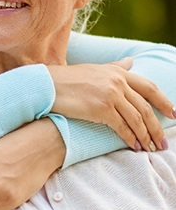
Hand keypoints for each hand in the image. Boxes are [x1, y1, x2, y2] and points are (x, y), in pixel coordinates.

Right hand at [48, 58, 174, 151]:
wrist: (48, 86)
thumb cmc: (68, 79)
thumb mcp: (95, 69)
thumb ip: (115, 67)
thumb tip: (131, 61)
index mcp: (118, 72)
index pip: (149, 88)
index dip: (164, 102)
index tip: (173, 115)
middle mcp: (118, 82)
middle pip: (145, 107)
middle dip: (156, 127)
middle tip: (162, 142)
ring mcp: (111, 95)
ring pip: (137, 119)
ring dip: (145, 136)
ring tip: (149, 148)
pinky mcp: (101, 109)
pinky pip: (122, 127)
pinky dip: (130, 138)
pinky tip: (134, 146)